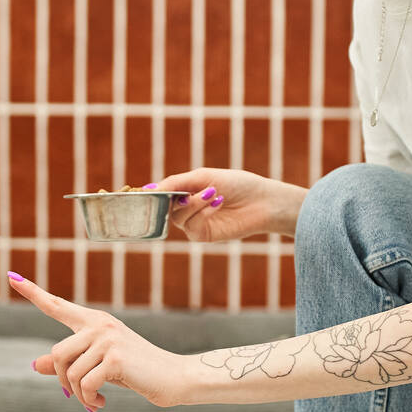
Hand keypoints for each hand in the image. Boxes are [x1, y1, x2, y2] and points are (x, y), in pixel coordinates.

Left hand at [6, 271, 191, 409]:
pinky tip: (101, 402)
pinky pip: (84, 384)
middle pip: (56, 354)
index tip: (11, 276)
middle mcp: (99, 325)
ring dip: (78, 394)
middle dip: (62, 381)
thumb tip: (34, 363)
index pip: (57, 305)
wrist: (172, 378)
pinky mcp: (114, 358)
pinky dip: (88, 399)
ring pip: (69, 373)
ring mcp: (107, 339)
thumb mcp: (98, 365)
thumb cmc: (136, 371)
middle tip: (77, 396)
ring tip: (93, 400)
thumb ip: (68, 362)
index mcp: (94, 322)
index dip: (32, 292)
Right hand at [141, 168, 302, 241]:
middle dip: (172, 199)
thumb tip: (150, 189)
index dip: (154, 193)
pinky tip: (217, 202)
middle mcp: (188, 208)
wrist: (263, 201)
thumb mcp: (204, 177)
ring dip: (192, 203)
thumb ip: (177, 182)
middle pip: (164, 208)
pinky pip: (190, 226)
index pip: (163, 194)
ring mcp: (195, 222)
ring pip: (177, 216)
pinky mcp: (204, 235)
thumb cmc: (238, 184)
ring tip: (212, 193)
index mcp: (187, 191)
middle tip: (184, 192)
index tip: (148, 191)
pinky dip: (201, 213)